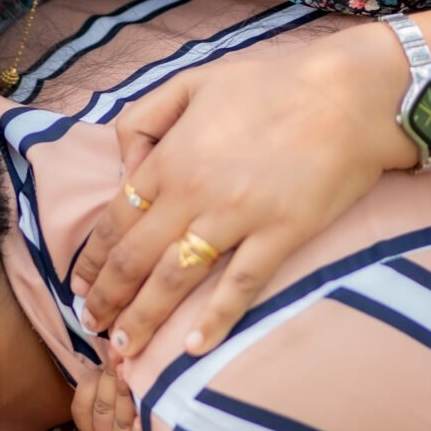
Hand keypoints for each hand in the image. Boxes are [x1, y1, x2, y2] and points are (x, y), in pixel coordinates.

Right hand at [69, 357, 158, 430]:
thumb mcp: (116, 425)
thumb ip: (113, 396)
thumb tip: (119, 352)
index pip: (80, 407)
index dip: (91, 382)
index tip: (108, 355)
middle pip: (102, 409)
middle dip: (110, 378)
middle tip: (121, 353)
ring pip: (118, 424)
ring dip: (122, 398)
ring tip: (129, 374)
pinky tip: (141, 419)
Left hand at [73, 27, 406, 358]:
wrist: (350, 92)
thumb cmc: (273, 85)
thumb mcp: (192, 81)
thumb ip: (144, 119)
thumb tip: (124, 164)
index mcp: (170, 158)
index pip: (115, 220)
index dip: (94, 259)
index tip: (81, 286)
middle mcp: (193, 192)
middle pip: (134, 258)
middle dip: (107, 298)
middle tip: (91, 325)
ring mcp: (237, 217)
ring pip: (174, 279)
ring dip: (144, 318)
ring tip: (124, 349)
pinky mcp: (280, 234)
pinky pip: (240, 285)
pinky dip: (215, 319)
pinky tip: (192, 349)